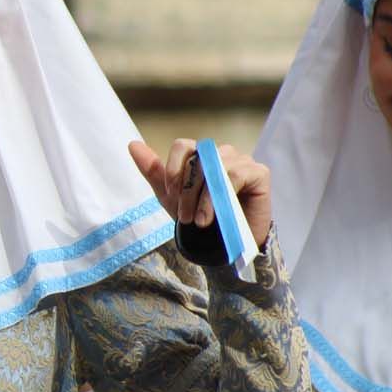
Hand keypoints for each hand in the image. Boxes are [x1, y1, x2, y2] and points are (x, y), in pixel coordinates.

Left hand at [129, 140, 272, 249]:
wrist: (226, 247)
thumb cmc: (201, 219)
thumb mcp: (172, 197)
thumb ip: (154, 170)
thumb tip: (132, 144)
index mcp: (201, 155)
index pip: (182, 146)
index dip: (173, 170)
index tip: (170, 196)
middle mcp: (222, 153)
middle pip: (198, 156)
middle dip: (186, 189)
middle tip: (184, 216)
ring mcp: (242, 160)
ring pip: (216, 166)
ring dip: (203, 196)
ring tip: (199, 221)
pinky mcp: (259, 172)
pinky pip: (236, 173)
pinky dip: (220, 196)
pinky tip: (216, 216)